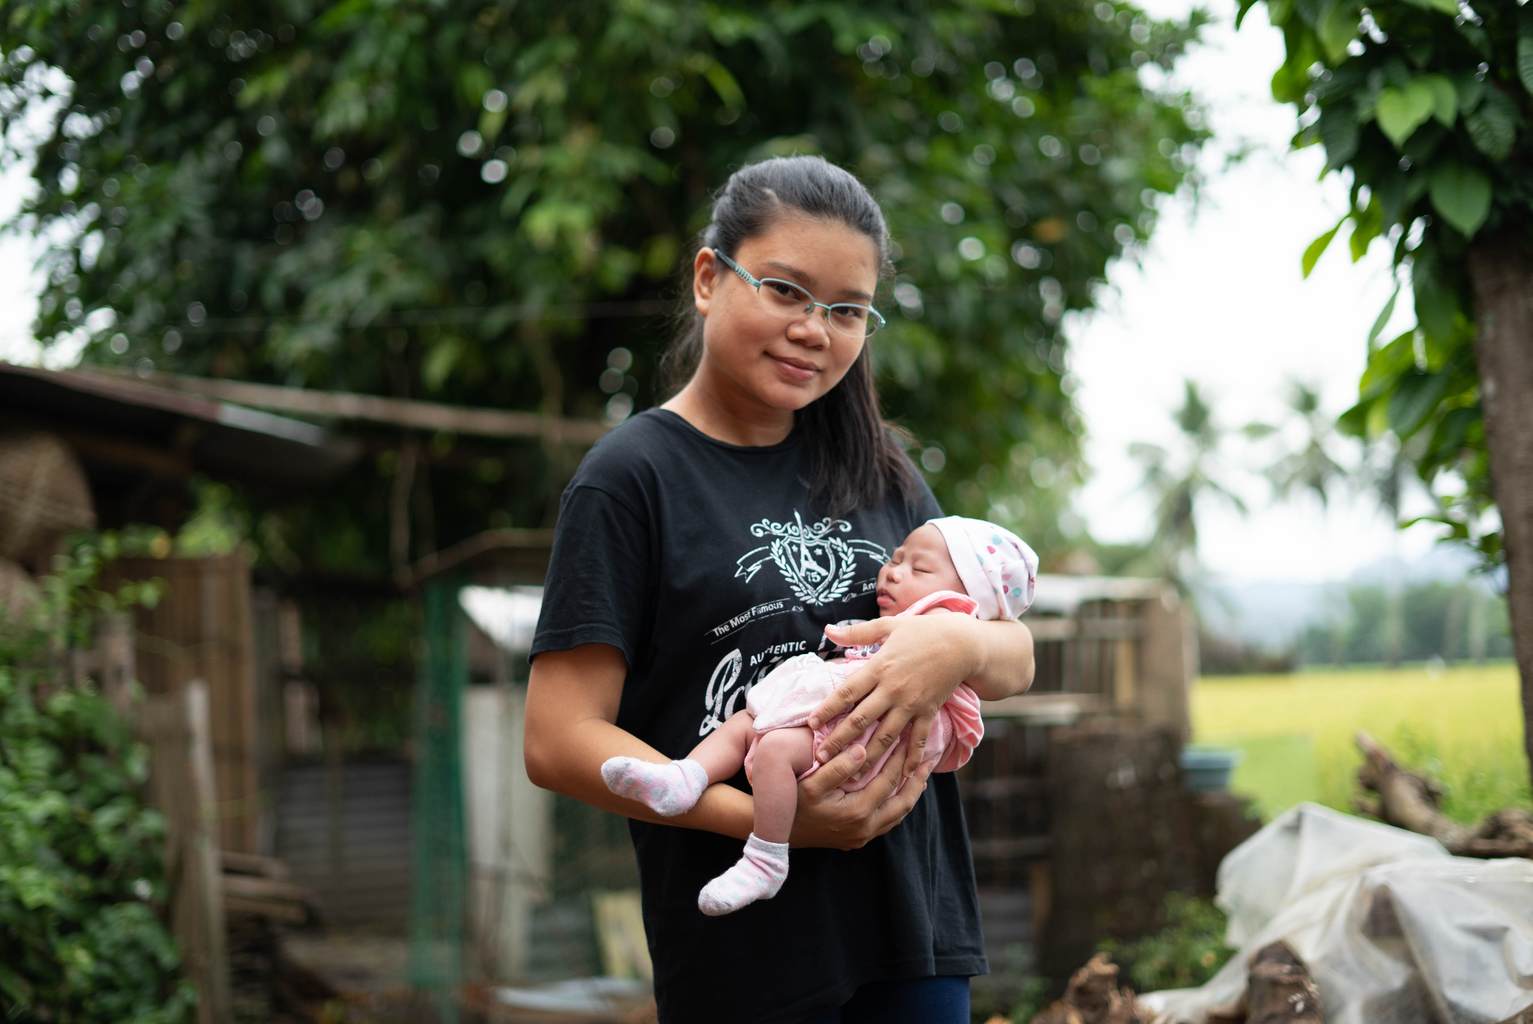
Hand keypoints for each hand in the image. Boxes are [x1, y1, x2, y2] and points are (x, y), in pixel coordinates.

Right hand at [787, 740, 936, 849]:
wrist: (775, 836)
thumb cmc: (792, 805)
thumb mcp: (811, 784)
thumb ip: (838, 767)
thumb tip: (863, 750)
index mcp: (858, 813)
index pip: (889, 782)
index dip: (901, 759)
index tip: (910, 739)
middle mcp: (865, 829)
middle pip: (902, 802)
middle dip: (917, 779)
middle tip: (929, 759)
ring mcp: (861, 836)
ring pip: (897, 814)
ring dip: (910, 793)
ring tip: (920, 774)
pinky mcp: (856, 839)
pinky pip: (886, 821)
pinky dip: (896, 804)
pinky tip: (898, 791)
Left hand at [809, 613, 981, 778]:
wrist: (963, 642)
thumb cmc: (922, 631)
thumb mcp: (888, 627)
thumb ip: (856, 633)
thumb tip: (827, 629)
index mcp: (879, 667)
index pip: (847, 692)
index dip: (828, 709)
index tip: (810, 724)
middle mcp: (893, 689)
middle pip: (861, 719)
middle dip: (839, 740)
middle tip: (820, 758)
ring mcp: (912, 703)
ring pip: (886, 735)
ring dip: (868, 756)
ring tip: (851, 775)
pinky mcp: (929, 712)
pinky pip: (918, 738)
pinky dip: (911, 757)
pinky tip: (902, 775)